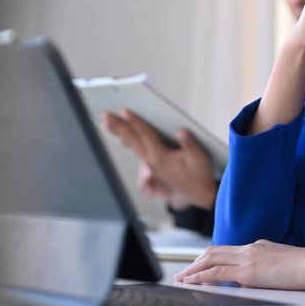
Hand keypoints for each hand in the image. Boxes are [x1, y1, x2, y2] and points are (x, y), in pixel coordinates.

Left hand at [102, 109, 216, 209]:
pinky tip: (121, 137)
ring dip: (119, 133)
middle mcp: (151, 160)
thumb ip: (190, 145)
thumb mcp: (200, 159)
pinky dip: (127, 141)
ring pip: (131, 144)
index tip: (124, 111)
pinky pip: (135, 150)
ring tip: (107, 123)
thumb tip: (181, 132)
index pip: (145, 135)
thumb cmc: (199, 175)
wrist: (198, 194)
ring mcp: (150, 164)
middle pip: (132, 139)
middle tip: (105, 116)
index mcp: (161, 157)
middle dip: (118, 126)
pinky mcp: (152, 165)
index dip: (135, 121)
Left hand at [174, 240, 304, 293]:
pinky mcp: (248, 272)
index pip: (228, 250)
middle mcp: (250, 248)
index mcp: (259, 246)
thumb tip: (269, 277)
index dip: (211, 257)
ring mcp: (248, 258)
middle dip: (196, 262)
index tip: (200, 265)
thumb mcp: (285, 264)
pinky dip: (201, 277)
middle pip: (215, 251)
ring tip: (181, 278)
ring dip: (193, 270)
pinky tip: (192, 283)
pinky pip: (217, 273)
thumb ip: (272, 268)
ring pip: (211, 259)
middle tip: (184, 272)